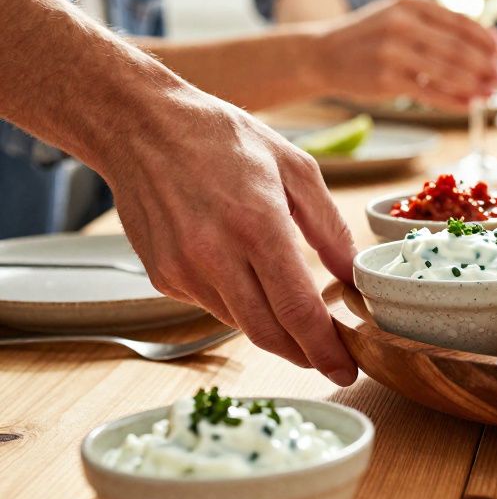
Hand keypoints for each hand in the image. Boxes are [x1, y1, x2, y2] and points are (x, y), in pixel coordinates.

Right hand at [105, 86, 360, 384]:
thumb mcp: (295, 167)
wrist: (142, 128)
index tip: (347, 369)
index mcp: (257, 225)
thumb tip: (352, 273)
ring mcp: (182, 270)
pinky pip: (213, 305)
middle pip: (268, 333)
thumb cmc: (222, 139)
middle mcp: (214, 255)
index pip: (297, 309)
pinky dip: (240, 304)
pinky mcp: (162, 277)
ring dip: (274, 329)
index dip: (325, 348)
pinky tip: (248, 278)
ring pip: (240, 323)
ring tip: (299, 316)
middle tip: (332, 361)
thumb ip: (328, 227)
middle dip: (305, 356)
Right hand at [314, 0, 496, 110]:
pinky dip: (455, 101)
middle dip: (485, 65)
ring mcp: (393, 52)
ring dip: (475, 86)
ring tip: (491, 93)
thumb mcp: (399, 15)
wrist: (322, 54)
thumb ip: (435, 24)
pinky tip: (470, 105)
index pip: (459, 20)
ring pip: (447, 72)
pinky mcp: (386, 80)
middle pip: (457, 48)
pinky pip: (430, 93)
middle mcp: (402, 23)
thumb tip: (484, 44)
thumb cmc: (371, 36)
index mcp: (410, 2)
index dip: (485, 38)